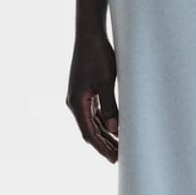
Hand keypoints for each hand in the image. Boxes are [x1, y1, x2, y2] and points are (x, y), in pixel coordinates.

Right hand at [67, 29, 119, 162]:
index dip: (102, 147)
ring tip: (120, 146)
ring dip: (105, 134)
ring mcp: (80, 97)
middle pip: (90, 130)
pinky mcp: (86, 91)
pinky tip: (115, 128)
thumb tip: (115, 129)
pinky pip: (94, 113)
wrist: (89, 35)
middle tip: (119, 158)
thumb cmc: (98, 56)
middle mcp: (75, 102)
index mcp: (77, 102)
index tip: (114, 159)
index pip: (89, 133)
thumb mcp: (106, 81)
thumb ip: (110, 106)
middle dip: (104, 144)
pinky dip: (104, 122)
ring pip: (93, 123)